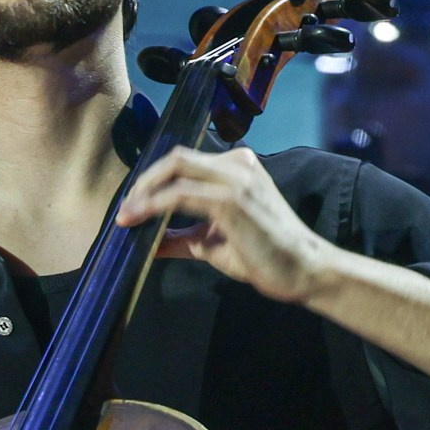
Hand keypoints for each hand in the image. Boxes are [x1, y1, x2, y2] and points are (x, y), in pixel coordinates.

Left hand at [112, 145, 335, 302]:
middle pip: (175, 158)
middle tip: (126, 208)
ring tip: (126, 216)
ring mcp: (235, 179)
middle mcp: (237, 164)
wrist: (303, 271)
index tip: (133, 203)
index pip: (183, 161)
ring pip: (175, 169)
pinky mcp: (231, 200)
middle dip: (143, 181)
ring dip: (143, 193)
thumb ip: (182, 237)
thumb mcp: (212, 243)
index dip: (152, 179)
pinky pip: (180, 195)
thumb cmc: (263, 256)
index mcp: (236, 167)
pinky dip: (153, 206)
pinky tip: (138, 219)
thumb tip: (148, 243)